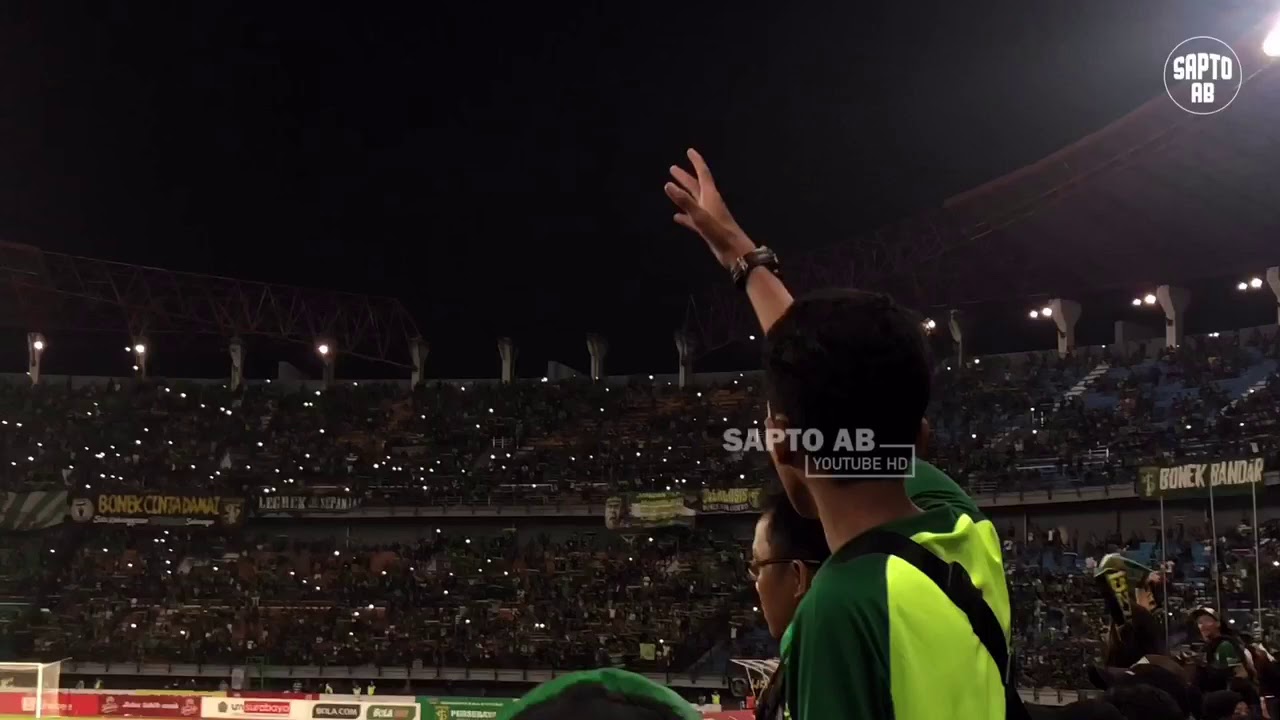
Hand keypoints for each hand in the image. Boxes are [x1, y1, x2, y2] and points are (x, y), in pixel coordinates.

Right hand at [664, 148, 755, 268]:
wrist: (735, 252)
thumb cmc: (720, 233)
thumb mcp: (700, 216)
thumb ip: (685, 201)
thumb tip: (668, 185)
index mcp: (710, 196)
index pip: (702, 174)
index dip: (696, 162)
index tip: (690, 151)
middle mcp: (709, 203)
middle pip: (695, 186)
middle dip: (684, 177)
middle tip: (673, 168)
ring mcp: (708, 216)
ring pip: (693, 201)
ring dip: (683, 193)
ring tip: (672, 187)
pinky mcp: (706, 228)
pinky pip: (692, 219)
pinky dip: (684, 216)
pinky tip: (676, 217)